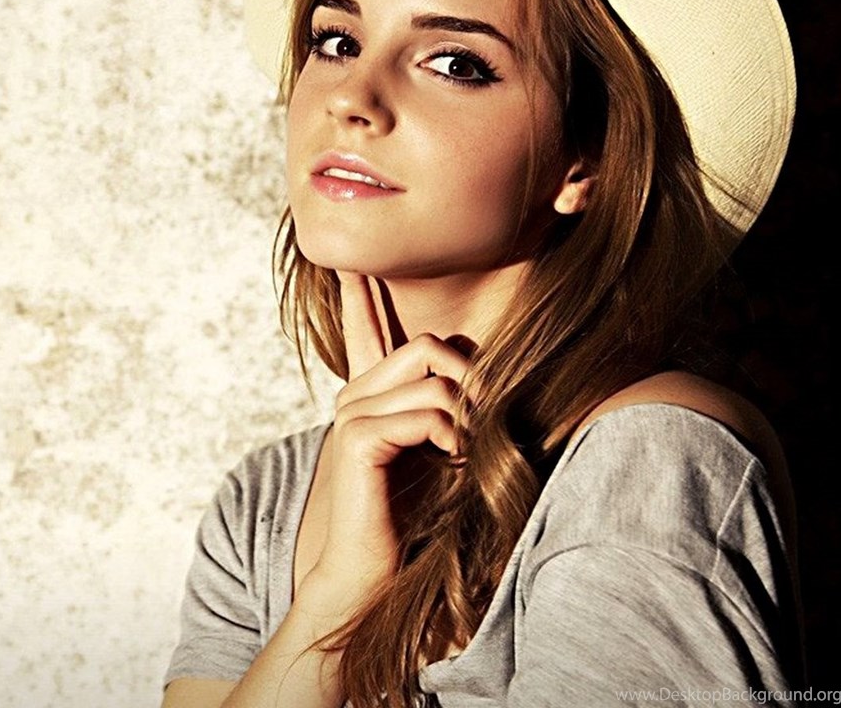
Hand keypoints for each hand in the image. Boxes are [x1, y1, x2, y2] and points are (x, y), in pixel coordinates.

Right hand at [303, 272, 467, 609]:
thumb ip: (445, 414)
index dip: (361, 293)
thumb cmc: (409, 521)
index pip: (363, 327)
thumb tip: (486, 382)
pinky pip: (425, 414)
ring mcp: (352, 413)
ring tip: (471, 454)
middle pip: (427, 347)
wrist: (369, 577)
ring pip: (433, 379)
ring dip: (469, 418)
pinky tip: (455, 463)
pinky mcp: (356, 438)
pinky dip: (453, 438)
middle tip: (488, 420)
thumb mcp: (435, 454)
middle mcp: (354, 396)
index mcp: (368, 395)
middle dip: (472, 377)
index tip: (357, 264)